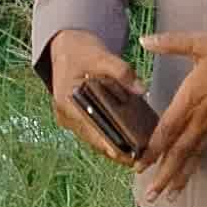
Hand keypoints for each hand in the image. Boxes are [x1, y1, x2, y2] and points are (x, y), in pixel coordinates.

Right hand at [43, 27, 152, 163]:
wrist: (65, 46)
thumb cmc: (79, 49)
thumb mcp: (100, 55)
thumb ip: (121, 71)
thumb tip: (141, 89)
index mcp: (66, 102)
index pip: (89, 129)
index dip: (107, 144)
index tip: (125, 155)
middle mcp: (66, 116)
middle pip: (94, 139)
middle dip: (116, 150)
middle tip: (140, 160)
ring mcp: (72, 119)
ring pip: (95, 139)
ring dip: (115, 146)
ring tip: (139, 155)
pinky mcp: (79, 119)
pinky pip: (96, 132)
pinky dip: (111, 136)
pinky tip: (130, 142)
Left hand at [136, 30, 206, 199]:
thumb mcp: (200, 42)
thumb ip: (170, 43)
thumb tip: (145, 40)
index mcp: (192, 96)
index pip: (169, 128)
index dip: (154, 148)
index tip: (141, 164)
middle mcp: (202, 114)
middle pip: (180, 150)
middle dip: (164, 173)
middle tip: (151, 194)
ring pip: (193, 154)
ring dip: (180, 175)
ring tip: (168, 195)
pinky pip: (205, 148)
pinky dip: (194, 164)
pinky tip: (188, 174)